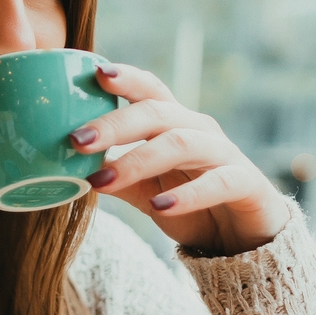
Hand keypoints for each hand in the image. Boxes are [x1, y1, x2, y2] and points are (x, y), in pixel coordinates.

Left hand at [71, 62, 289, 254]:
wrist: (245, 241)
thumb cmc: (193, 208)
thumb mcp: (146, 193)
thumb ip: (117, 178)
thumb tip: (69, 170)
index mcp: (175, 125)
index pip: (150, 90)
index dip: (126, 78)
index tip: (93, 73)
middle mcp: (200, 131)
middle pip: (158, 113)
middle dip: (115, 124)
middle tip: (76, 141)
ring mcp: (225, 155)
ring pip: (181, 144)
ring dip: (138, 160)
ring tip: (102, 180)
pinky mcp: (246, 185)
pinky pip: (218, 183)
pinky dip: (187, 194)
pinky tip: (160, 206)